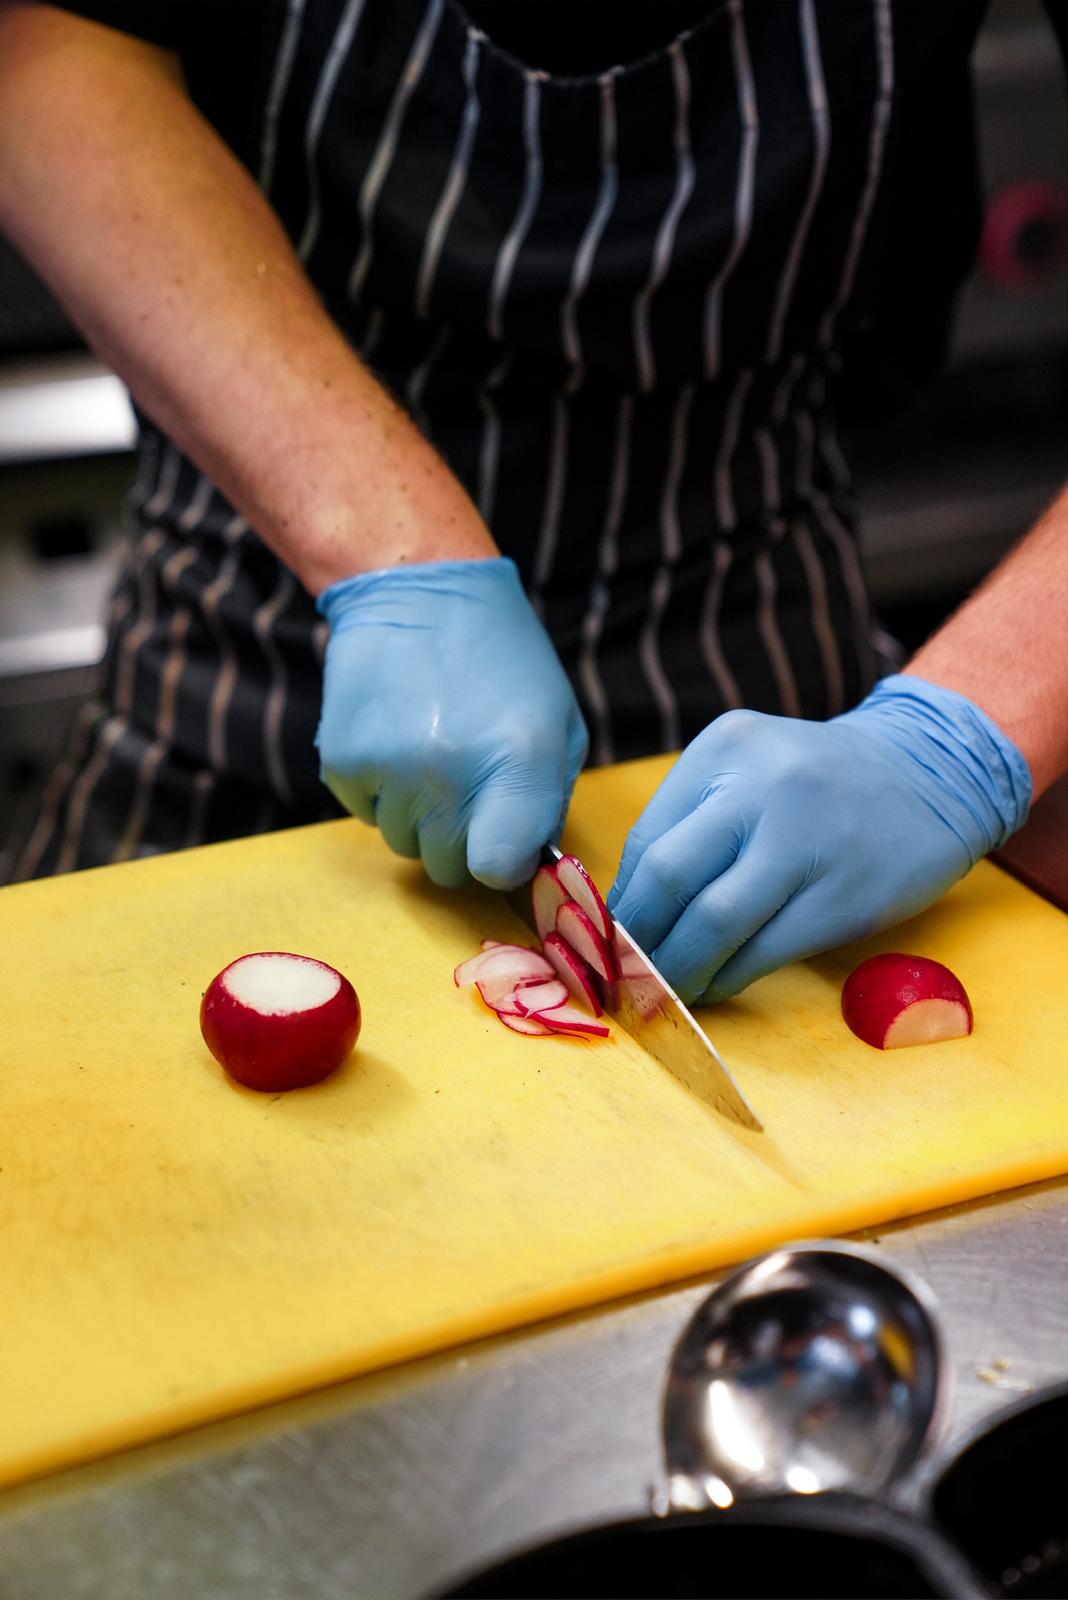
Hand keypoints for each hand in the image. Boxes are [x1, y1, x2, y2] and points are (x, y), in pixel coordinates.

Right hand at [316, 558, 587, 888]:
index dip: (503, 863)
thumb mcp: (557, 721)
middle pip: (449, 868)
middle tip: (465, 786)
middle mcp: (451, 772)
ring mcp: (392, 769)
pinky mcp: (344, 761)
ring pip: (404, 845)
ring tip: (430, 749)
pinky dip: (381, 791)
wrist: (420, 590)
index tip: (503, 841)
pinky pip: (366, 815)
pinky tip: (397, 738)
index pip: (499, 868)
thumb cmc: (501, 660)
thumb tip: (526, 868)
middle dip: (460, 841)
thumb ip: (547, 800)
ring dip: (418, 815)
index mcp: (519, 760)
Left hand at [607, 676, 1030, 1002]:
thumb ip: (689, 823)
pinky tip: (713, 986)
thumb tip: (623, 911)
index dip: (619, 904)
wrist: (930, 774)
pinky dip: (727, 978)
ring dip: (676, 971)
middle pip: (669, 880)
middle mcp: (763, 788)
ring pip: (715, 925)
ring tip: (660, 992)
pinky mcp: (844, 896)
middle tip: (620, 975)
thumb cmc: (815, 782)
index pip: (648, 841)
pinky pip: (765, 951)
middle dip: (635, 941)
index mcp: (725, 749)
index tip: (604, 940)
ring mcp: (808, 841)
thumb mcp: (746, 767)